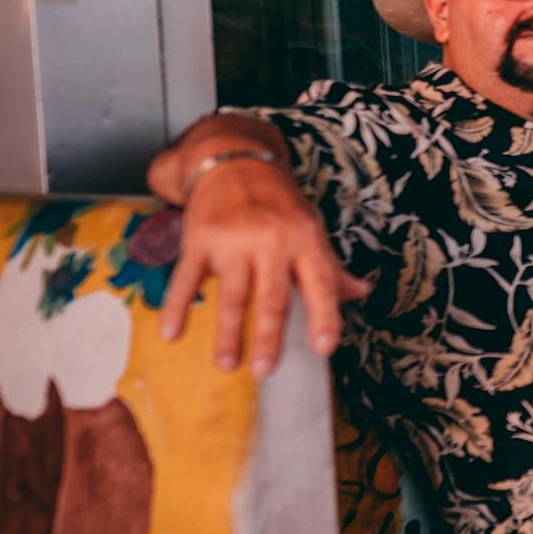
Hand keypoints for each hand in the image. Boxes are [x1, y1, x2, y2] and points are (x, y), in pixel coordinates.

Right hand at [160, 159, 371, 375]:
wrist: (234, 162)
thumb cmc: (279, 205)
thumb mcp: (311, 229)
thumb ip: (331, 268)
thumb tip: (361, 293)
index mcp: (305, 241)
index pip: (320, 283)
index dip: (325, 316)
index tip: (325, 349)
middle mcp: (272, 241)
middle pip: (273, 296)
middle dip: (269, 337)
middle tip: (266, 371)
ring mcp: (233, 241)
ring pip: (233, 295)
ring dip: (228, 334)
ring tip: (228, 365)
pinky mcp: (199, 240)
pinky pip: (186, 280)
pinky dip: (177, 308)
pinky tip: (171, 335)